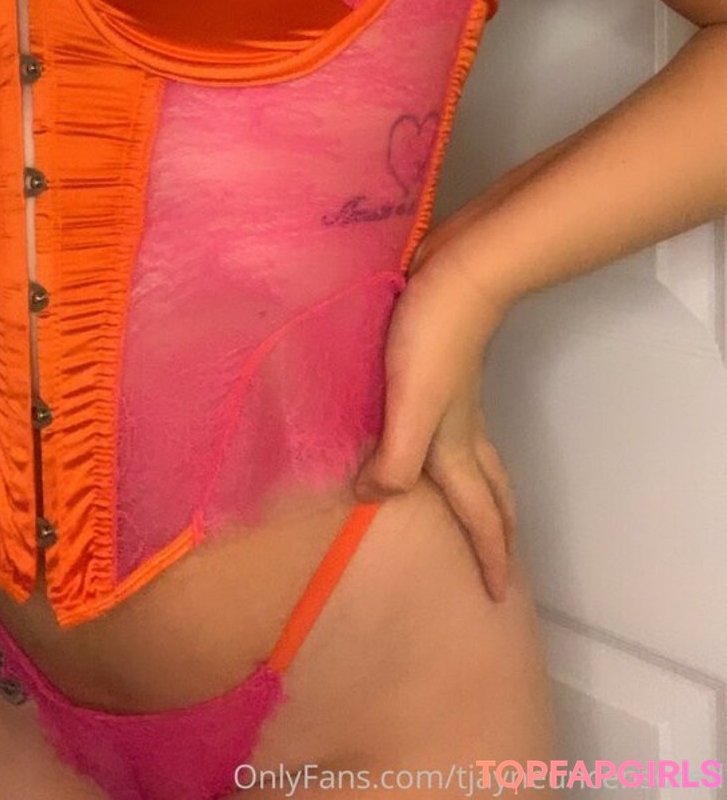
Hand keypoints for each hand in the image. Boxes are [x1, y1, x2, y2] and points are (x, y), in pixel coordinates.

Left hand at [353, 241, 518, 601]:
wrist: (459, 275)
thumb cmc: (432, 343)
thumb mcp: (410, 407)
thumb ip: (395, 460)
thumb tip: (372, 499)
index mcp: (455, 447)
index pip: (479, 514)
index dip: (488, 557)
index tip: (497, 599)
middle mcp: (462, 430)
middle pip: (492, 492)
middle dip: (499, 533)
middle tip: (501, 565)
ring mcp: (455, 399)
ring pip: (476, 460)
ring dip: (479, 494)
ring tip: (467, 510)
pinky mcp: (440, 370)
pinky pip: (452, 428)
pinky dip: (449, 450)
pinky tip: (421, 435)